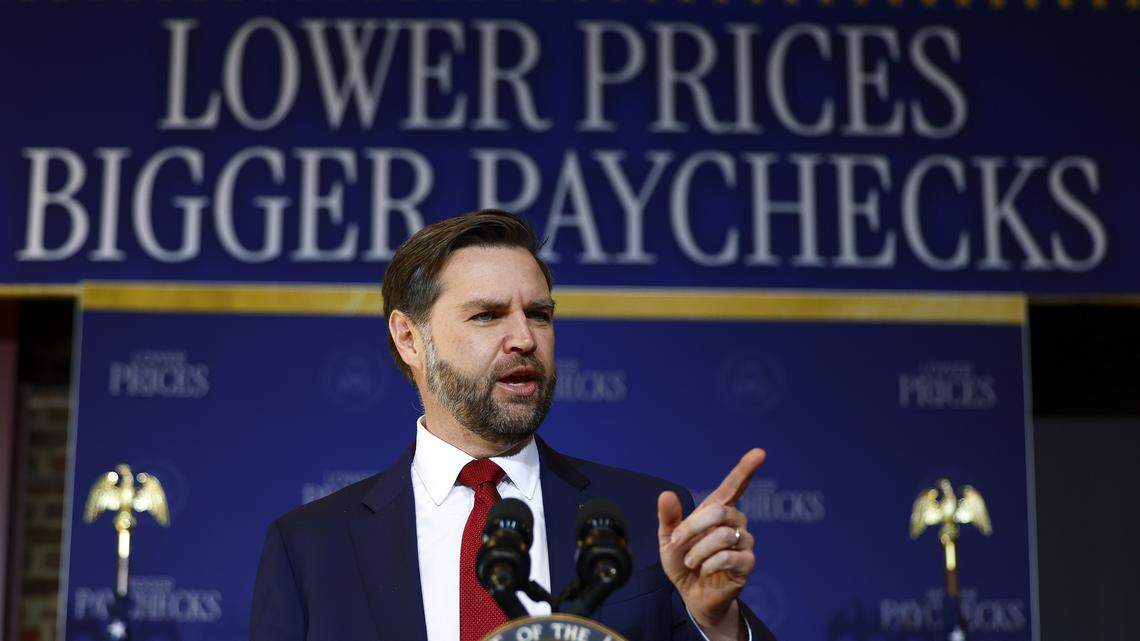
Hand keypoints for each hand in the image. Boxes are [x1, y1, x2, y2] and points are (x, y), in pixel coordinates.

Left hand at [657, 449, 765, 640]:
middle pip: (720, 511)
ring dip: (698, 551)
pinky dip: (709, 564)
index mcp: (717, 511)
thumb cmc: (683, 563)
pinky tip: (705, 571)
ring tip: (691, 562)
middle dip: (692, 526)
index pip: (734, 486)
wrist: (692, 595)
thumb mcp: (669, 539)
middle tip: (677, 543)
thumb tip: (666, 494)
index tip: (759, 452)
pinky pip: (729, 557)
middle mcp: (735, 522)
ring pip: (723, 535)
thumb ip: (668, 518)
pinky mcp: (748, 563)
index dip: (745, 469)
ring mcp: (744, 542)